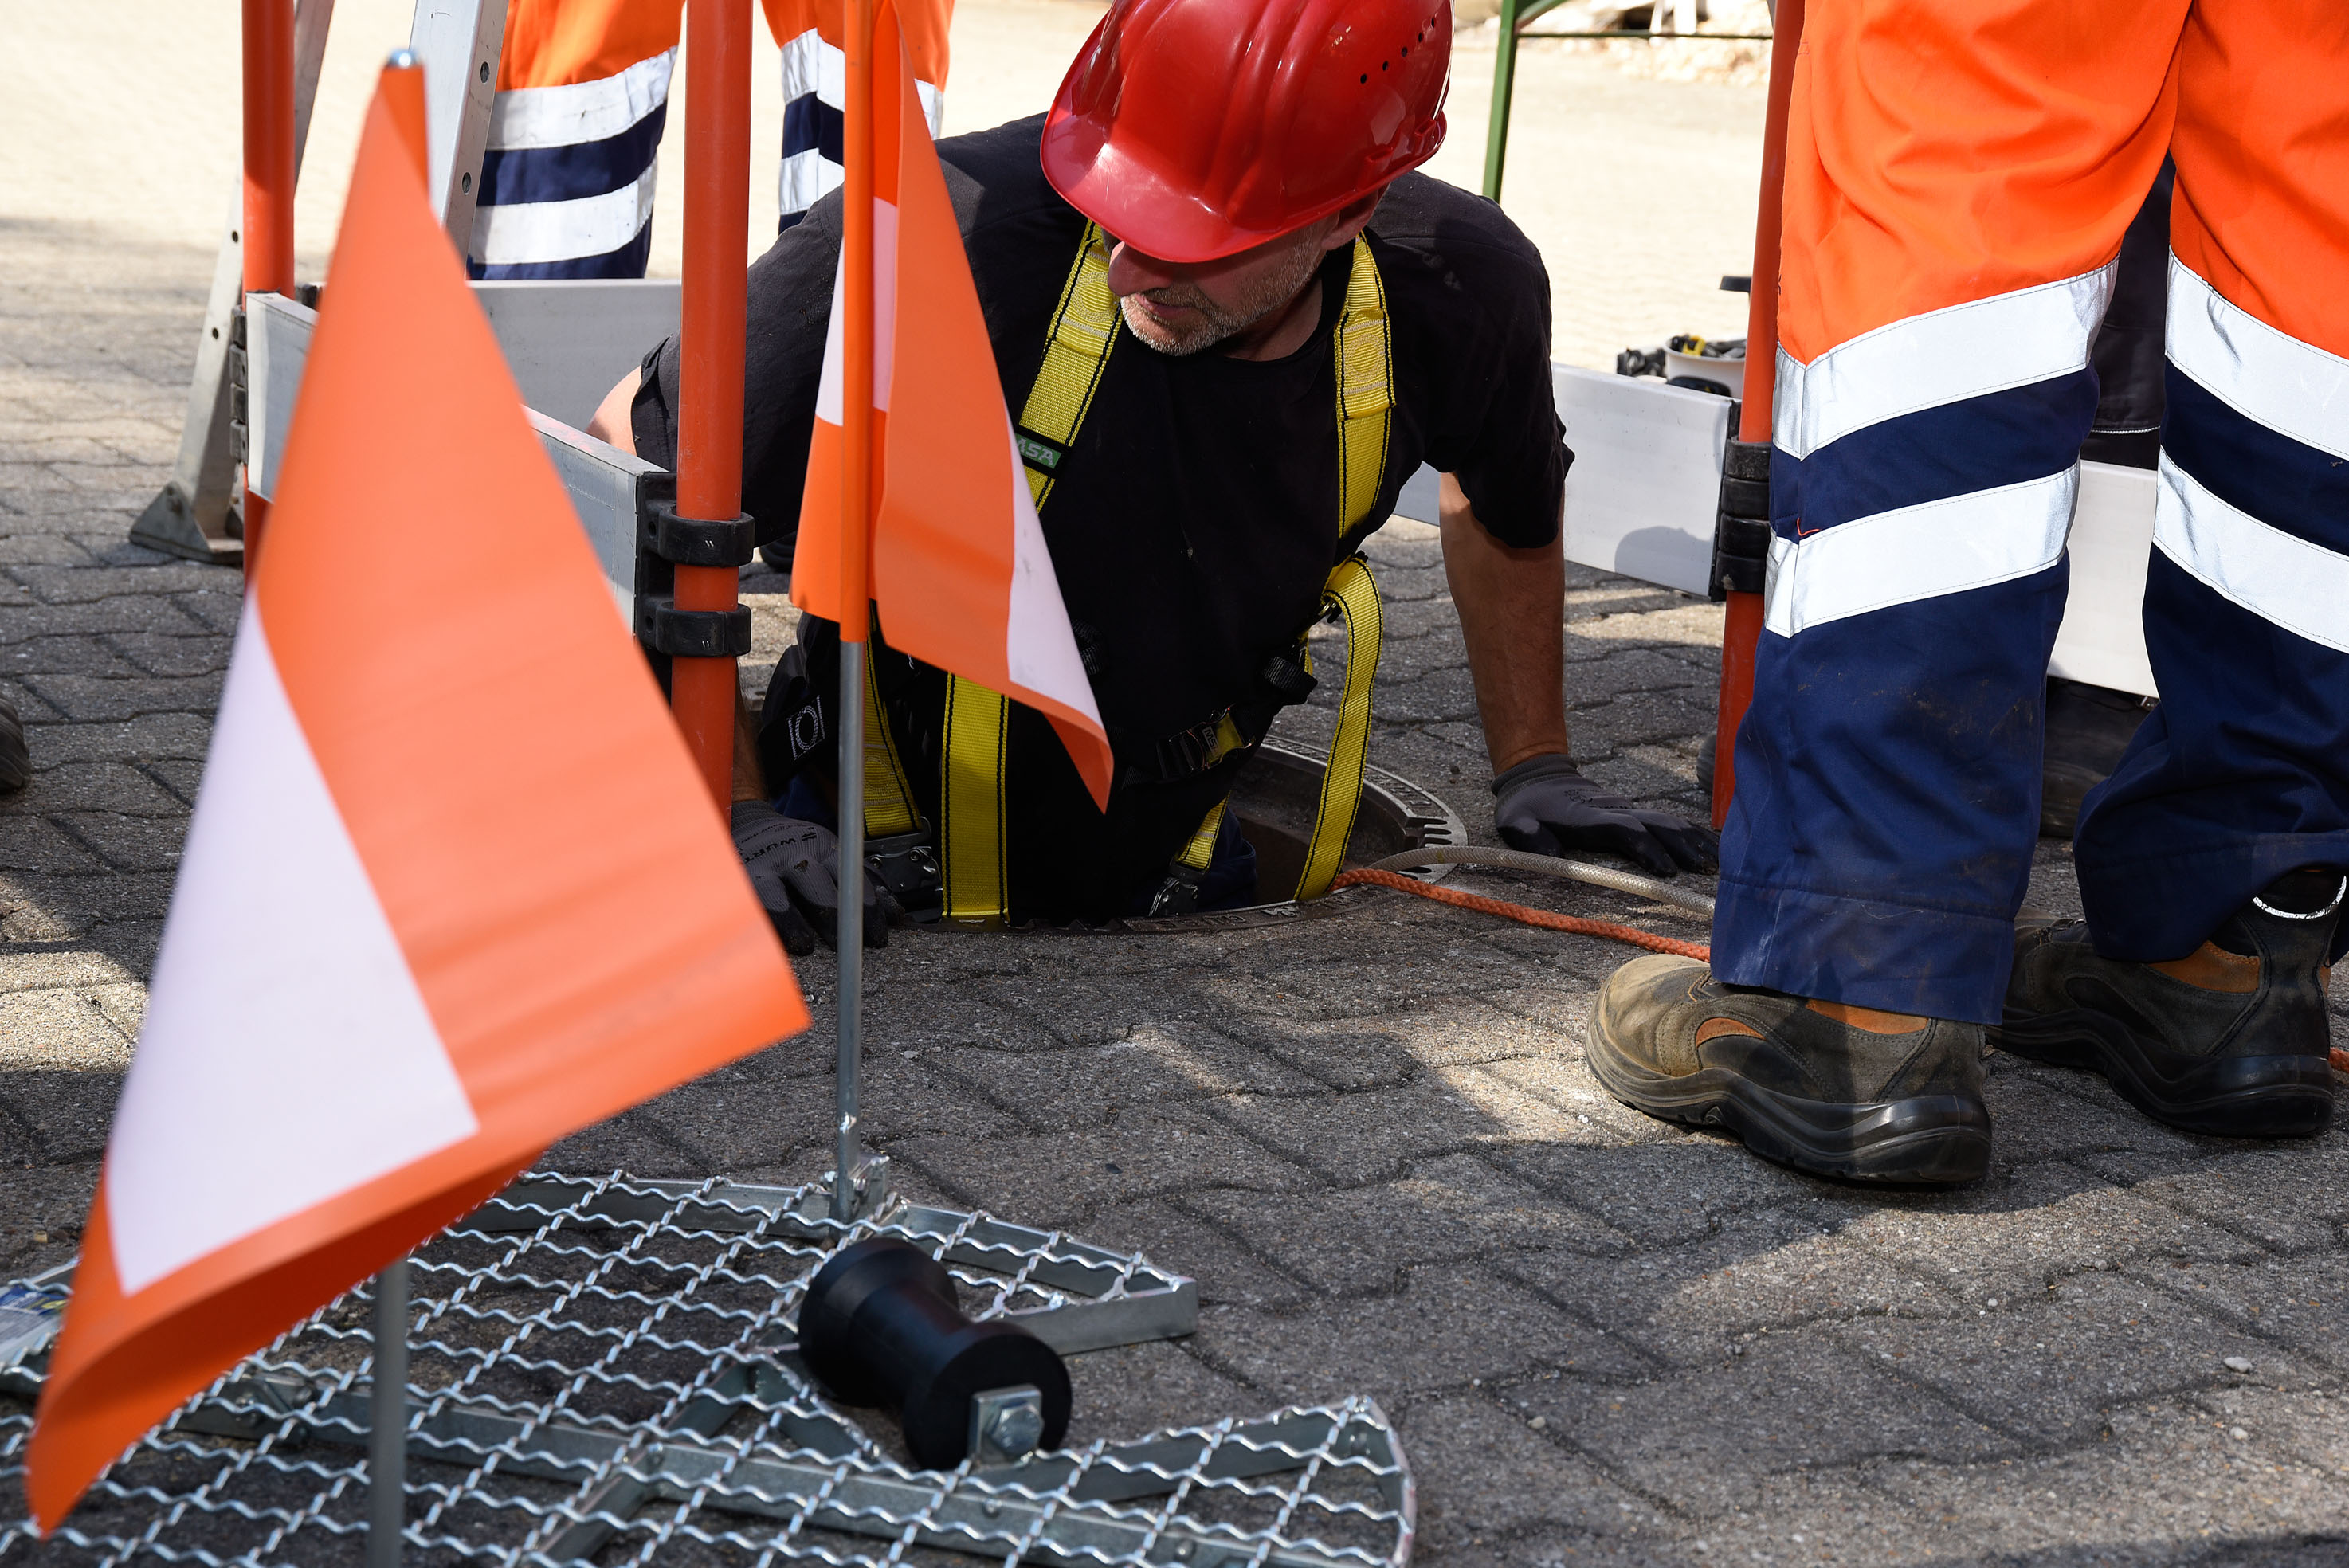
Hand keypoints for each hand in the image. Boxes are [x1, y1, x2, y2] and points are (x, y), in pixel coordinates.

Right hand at [731, 801, 891, 953]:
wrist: (748, 824)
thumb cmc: (796, 851)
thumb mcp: (831, 856)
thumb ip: (861, 884)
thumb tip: (895, 916)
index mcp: (824, 847)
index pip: (852, 878)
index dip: (867, 910)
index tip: (877, 938)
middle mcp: (794, 854)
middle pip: (817, 886)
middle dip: (835, 918)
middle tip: (848, 947)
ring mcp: (763, 866)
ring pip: (775, 894)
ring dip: (792, 921)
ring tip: (803, 945)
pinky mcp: (737, 881)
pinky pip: (747, 905)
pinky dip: (757, 925)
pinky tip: (764, 943)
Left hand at [1490, 754, 1717, 876]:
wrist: (1538, 777)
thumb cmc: (1526, 807)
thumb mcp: (1514, 821)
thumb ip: (1529, 837)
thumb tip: (1551, 857)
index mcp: (1588, 817)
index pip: (1624, 829)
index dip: (1646, 847)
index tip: (1666, 870)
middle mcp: (1614, 810)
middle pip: (1656, 824)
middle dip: (1683, 847)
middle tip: (1706, 872)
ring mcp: (1626, 809)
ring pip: (1668, 821)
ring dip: (1694, 840)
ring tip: (1720, 863)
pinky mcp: (1633, 812)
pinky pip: (1668, 820)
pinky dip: (1693, 832)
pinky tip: (1713, 847)